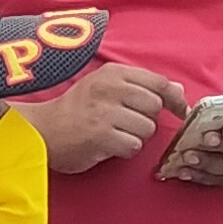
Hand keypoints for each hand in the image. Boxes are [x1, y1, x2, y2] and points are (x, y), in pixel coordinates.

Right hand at [34, 59, 186, 171]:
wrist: (42, 130)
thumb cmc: (77, 109)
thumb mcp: (106, 87)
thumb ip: (142, 86)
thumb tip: (178, 89)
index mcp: (113, 73)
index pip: (158, 82)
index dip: (174, 98)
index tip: (180, 109)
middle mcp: (109, 89)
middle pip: (155, 107)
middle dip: (146, 119)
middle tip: (126, 123)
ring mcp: (105, 113)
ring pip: (147, 129)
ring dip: (135, 137)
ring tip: (114, 134)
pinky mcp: (101, 136)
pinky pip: (133, 146)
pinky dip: (125, 150)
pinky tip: (109, 145)